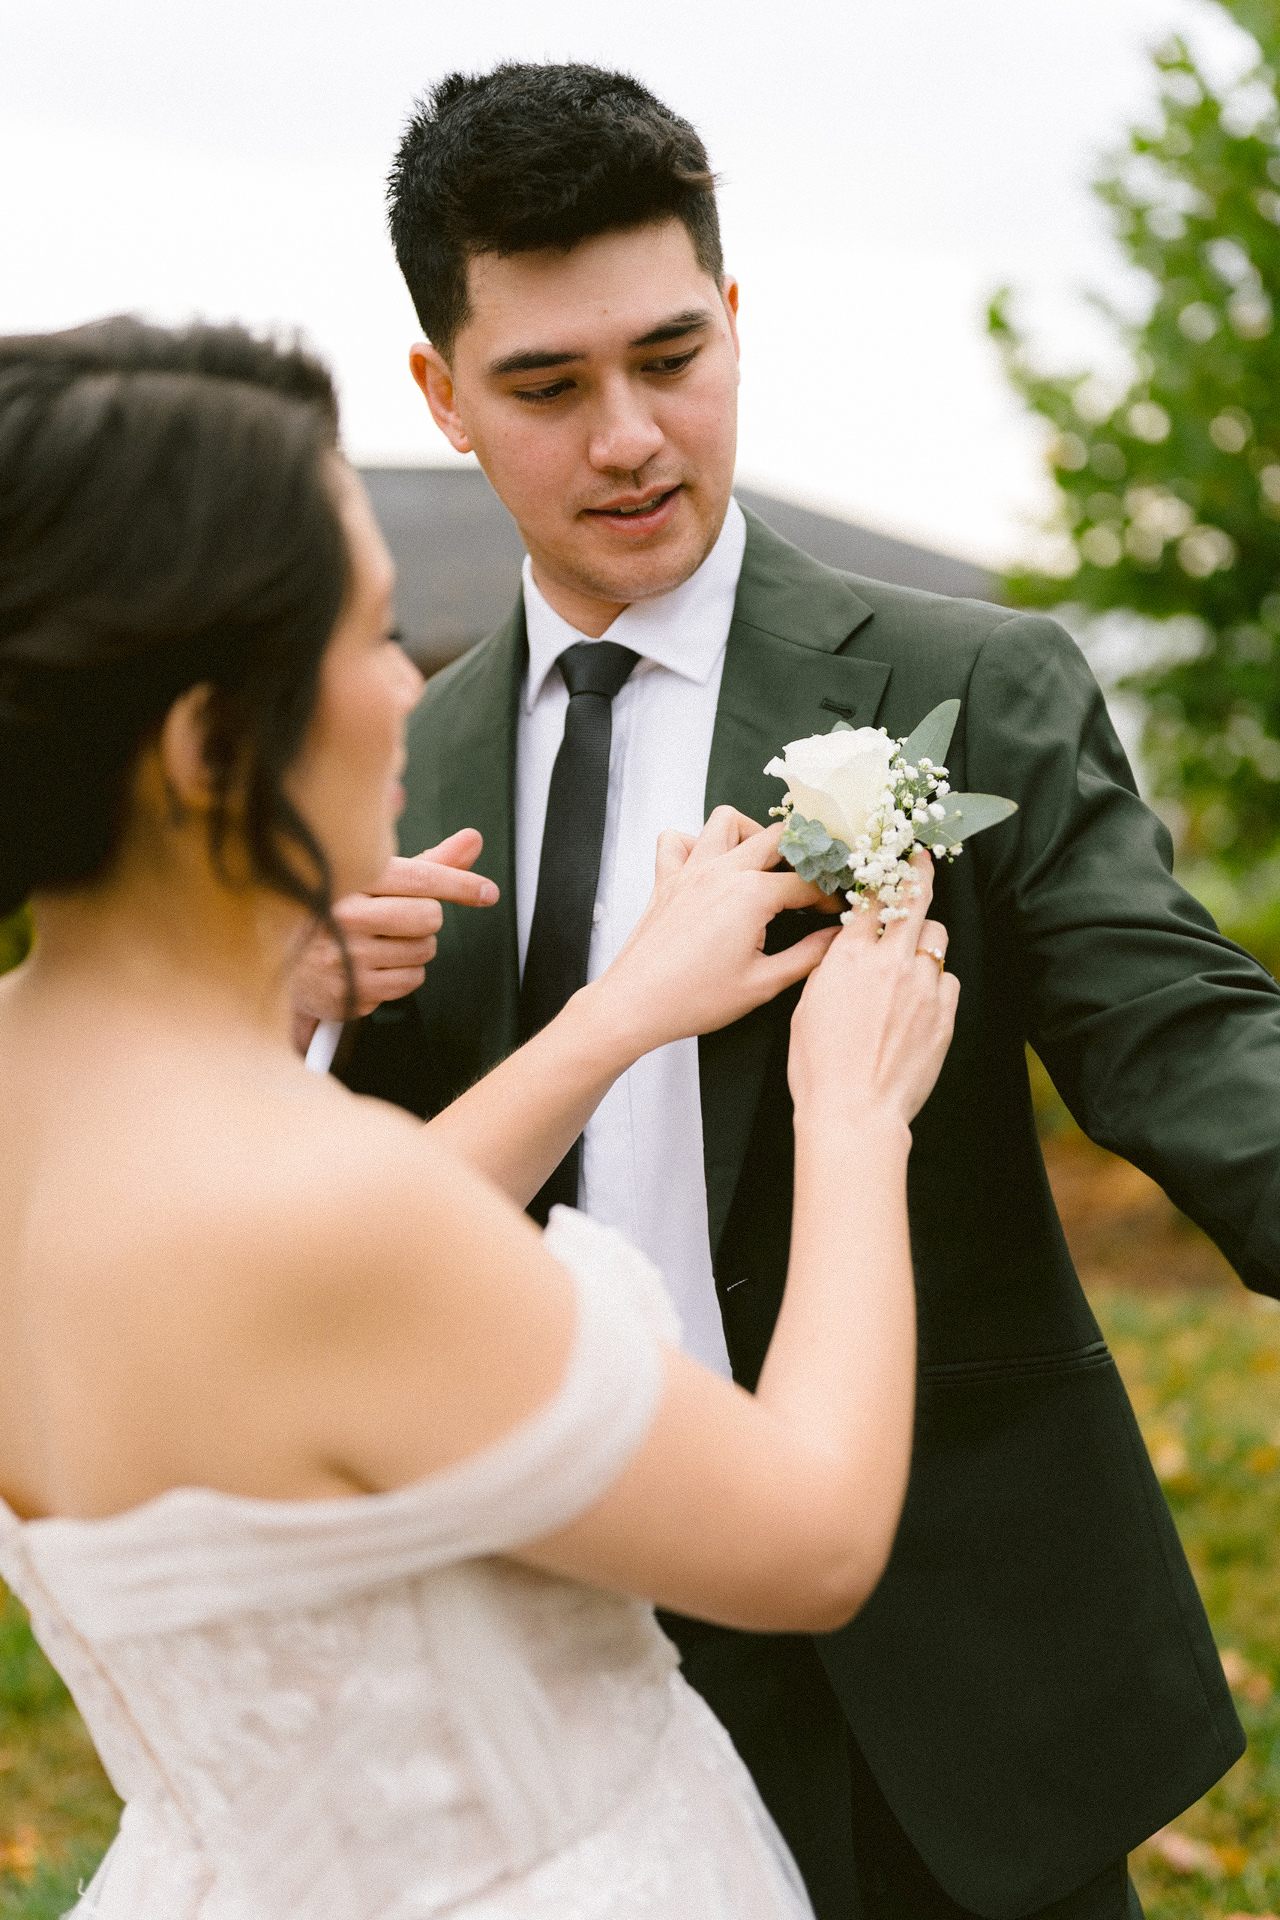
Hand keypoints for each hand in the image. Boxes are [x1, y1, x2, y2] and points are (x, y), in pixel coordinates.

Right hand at [292, 830, 498, 1023]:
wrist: (287, 964)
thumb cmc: (340, 912)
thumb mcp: (377, 880)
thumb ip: (429, 862)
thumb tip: (473, 839)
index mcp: (348, 878)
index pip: (419, 878)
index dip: (460, 884)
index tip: (487, 891)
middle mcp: (343, 916)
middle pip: (429, 917)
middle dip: (425, 919)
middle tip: (398, 920)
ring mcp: (346, 957)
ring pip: (424, 951)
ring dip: (415, 948)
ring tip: (381, 942)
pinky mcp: (352, 992)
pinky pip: (412, 981)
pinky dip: (405, 974)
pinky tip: (377, 965)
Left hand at [592, 807, 839, 1052]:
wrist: (636, 1004)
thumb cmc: (694, 999)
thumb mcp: (763, 983)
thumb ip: (808, 956)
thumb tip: (836, 938)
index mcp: (751, 895)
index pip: (806, 883)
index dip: (828, 896)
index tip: (834, 911)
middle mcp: (721, 872)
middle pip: (776, 838)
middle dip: (802, 854)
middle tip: (809, 882)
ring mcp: (690, 871)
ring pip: (725, 822)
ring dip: (750, 834)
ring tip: (762, 863)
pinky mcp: (665, 880)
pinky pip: (677, 841)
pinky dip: (695, 843)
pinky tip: (710, 868)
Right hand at [788, 851, 958, 1132]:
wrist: (855, 1112)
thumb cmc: (819, 1066)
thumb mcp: (808, 1005)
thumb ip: (832, 967)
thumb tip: (847, 946)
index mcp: (850, 957)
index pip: (873, 896)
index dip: (884, 871)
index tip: (892, 856)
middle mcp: (891, 963)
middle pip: (915, 901)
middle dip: (919, 876)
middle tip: (921, 860)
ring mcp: (923, 987)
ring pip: (936, 941)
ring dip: (925, 941)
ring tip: (910, 960)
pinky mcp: (945, 1014)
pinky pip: (947, 981)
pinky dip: (935, 983)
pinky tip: (917, 1003)